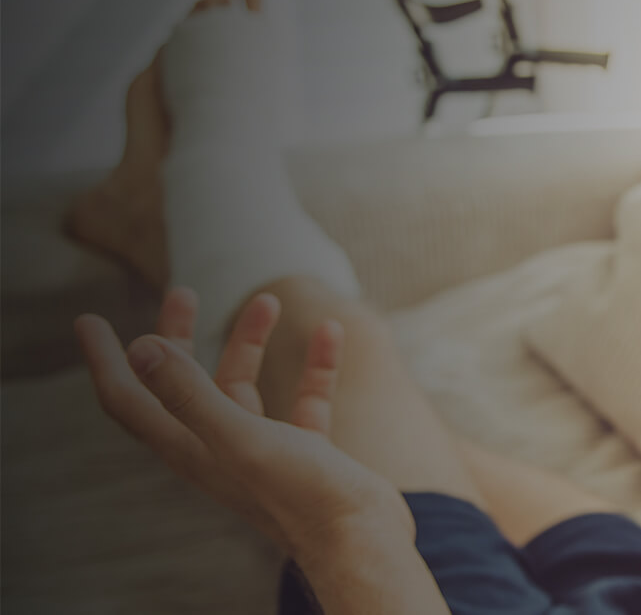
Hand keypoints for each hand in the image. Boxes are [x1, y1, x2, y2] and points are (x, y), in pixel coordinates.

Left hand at [73, 288, 412, 561]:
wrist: (361, 538)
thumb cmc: (299, 495)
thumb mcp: (240, 438)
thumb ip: (190, 394)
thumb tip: (142, 347)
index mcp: (190, 448)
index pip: (128, 401)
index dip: (105, 360)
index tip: (89, 320)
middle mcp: (219, 448)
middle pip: (183, 385)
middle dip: (179, 337)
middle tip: (184, 292)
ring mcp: (264, 451)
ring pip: (245, 387)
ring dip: (252, 341)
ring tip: (269, 300)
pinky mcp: (306, 452)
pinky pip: (304, 399)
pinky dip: (314, 365)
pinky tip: (330, 334)